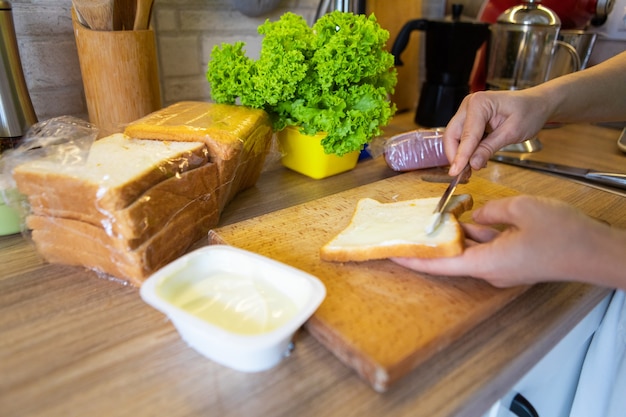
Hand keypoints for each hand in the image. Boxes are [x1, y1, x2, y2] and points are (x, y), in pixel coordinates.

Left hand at [391, 195, 625, 288]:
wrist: (597, 252)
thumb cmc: (563, 234)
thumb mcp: (520, 209)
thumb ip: (490, 211)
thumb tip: (475, 216)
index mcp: (486, 263)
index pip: (439, 265)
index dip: (412, 260)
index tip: (391, 254)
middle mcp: (490, 271)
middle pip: (451, 258)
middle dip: (430, 243)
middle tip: (407, 229)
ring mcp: (502, 268)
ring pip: (469, 251)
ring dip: (454, 236)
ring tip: (433, 217)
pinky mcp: (513, 263)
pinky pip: (486, 248)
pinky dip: (475, 234)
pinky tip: (466, 216)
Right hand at [443, 90, 549, 175]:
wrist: (537, 104)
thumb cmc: (529, 112)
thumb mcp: (512, 133)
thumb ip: (490, 148)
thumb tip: (473, 163)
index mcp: (480, 103)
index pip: (466, 135)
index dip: (460, 156)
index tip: (455, 172)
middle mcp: (469, 104)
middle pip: (452, 134)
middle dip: (455, 155)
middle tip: (461, 173)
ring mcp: (468, 111)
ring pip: (454, 137)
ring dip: (459, 154)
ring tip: (469, 169)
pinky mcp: (469, 119)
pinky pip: (462, 137)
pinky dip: (465, 150)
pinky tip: (474, 159)